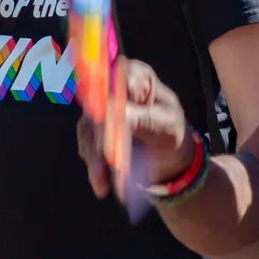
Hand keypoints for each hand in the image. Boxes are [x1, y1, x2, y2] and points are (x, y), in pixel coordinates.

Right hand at [77, 58, 191, 199]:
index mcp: (136, 75)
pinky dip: (94, 165)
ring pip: (88, 129)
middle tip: (109, 160)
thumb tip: (117, 114)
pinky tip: (103, 182)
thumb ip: (143, 118)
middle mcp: (113, 87)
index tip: (108, 124)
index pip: (116, 81)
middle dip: (101, 136)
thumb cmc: (172, 131)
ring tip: (104, 183)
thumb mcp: (166, 124)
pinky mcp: (91, 130)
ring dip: (95, 157)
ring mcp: (99, 109)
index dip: (109, 102)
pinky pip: (87, 145)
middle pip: (97, 106)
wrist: (167, 156)